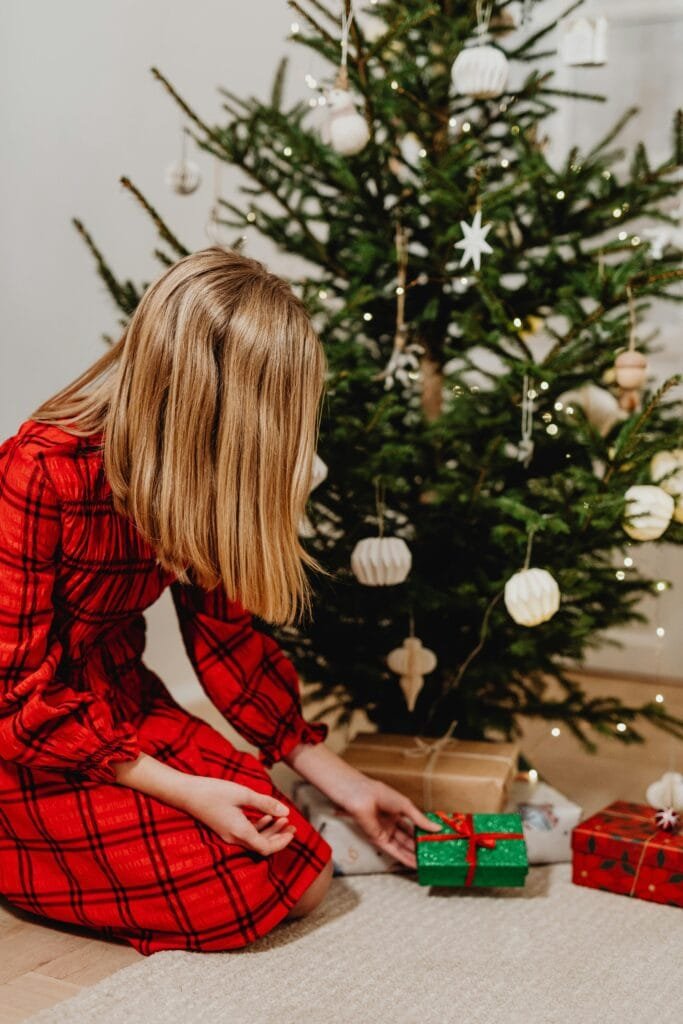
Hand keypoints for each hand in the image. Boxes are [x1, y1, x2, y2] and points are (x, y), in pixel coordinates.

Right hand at [181, 776, 296, 855]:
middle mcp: (234, 838)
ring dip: (270, 831)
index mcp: (240, 832)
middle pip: (262, 845)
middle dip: (279, 837)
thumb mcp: (243, 794)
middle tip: (293, 826)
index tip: (293, 831)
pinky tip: (266, 815)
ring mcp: (228, 835)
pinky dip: (258, 826)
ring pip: (254, 839)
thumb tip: (285, 811)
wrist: (186, 793)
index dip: (282, 842)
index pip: (266, 848)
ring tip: (283, 819)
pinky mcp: (225, 828)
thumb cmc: (213, 791)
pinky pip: (246, 833)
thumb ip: (265, 803)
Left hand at [340, 776, 442, 868]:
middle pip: (408, 838)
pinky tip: (414, 864)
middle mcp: (392, 823)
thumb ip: (420, 819)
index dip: (424, 832)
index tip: (435, 839)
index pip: (414, 824)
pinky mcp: (379, 840)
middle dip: (420, 846)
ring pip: (402, 846)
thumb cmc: (379, 794)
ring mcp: (385, 832)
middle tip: (433, 854)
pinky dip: (404, 858)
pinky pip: (393, 851)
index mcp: (398, 811)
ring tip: (426, 863)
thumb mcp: (405, 806)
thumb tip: (436, 827)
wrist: (361, 797)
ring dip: (413, 855)